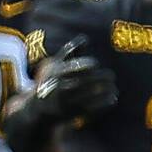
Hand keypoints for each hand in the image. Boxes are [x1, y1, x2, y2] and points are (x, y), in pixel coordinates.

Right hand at [2, 36, 116, 151]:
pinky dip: (104, 103)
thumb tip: (85, 38)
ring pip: (92, 94)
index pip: (77, 66)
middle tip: (111, 76)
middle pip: (88, 79)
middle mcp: (61, 86)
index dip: (90, 65)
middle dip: (102, 77)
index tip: (95, 65)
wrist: (38, 109)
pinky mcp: (72, 113)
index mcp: (58, 73)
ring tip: (113, 88)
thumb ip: (71, 52)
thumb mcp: (56, 66)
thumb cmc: (51, 83)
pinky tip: (112, 99)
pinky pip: (93, 107)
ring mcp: (66, 101)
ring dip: (106, 90)